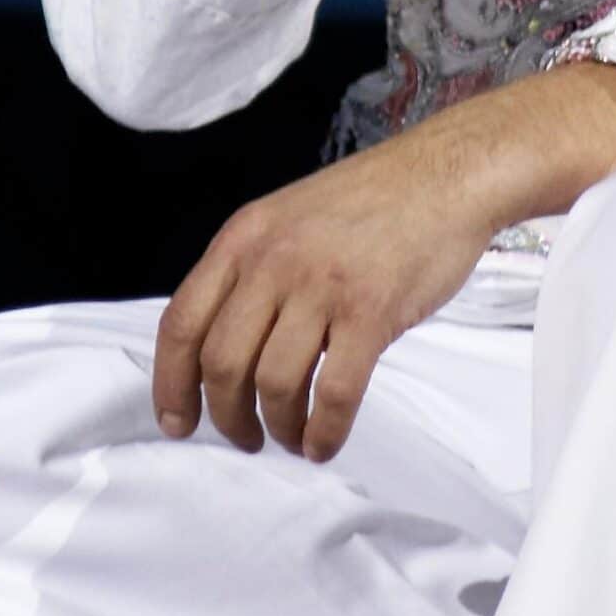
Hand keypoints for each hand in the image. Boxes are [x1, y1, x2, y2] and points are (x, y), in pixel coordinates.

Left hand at [150, 123, 498, 464]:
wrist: (445, 173)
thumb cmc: (373, 199)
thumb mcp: (290, 216)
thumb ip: (254, 269)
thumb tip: (225, 349)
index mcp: (245, 236)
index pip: (182, 322)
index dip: (170, 383)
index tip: (177, 422)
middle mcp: (273, 260)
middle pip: (221, 363)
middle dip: (226, 416)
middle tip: (246, 438)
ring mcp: (322, 285)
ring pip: (273, 384)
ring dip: (278, 428)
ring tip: (292, 437)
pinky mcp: (371, 311)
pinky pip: (333, 394)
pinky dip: (323, 432)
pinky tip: (325, 442)